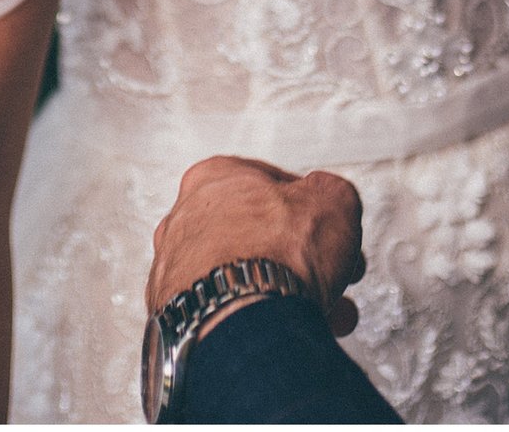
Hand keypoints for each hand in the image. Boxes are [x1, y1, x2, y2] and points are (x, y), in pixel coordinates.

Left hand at [147, 156, 367, 337]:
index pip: (268, 185)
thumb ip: (330, 192)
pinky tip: (292, 331)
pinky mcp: (177, 315)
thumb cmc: (276, 255)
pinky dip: (258, 319)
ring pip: (244, 277)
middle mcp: (185, 221)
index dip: (309, 209)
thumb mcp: (333, 201)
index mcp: (214, 178)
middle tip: (330, 270)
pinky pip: (227, 311)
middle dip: (301, 257)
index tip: (325, 226)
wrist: (243, 323)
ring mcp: (176, 271)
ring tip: (327, 311)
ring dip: (288, 292)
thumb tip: (329, 198)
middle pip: (257, 235)